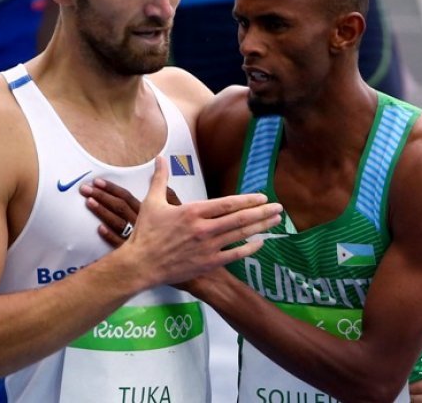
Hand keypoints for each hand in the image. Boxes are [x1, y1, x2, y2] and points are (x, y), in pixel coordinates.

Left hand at [81, 175, 180, 247]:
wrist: (188, 262)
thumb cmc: (184, 235)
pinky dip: (108, 235)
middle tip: (85, 189)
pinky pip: (118, 243)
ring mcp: (136, 239)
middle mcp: (141, 222)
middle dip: (100, 196)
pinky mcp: (134, 253)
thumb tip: (163, 175)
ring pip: (115, 222)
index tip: (98, 182)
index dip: (111, 188)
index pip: (126, 196)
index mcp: (150, 211)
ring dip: (100, 211)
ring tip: (88, 202)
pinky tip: (99, 228)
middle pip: (117, 206)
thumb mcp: (181, 211)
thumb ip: (171, 195)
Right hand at [117, 156, 281, 286]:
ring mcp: (208, 247)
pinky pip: (234, 256)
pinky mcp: (207, 263)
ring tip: (275, 222)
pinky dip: (249, 249)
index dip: (248, 200)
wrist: (141, 264)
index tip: (263, 197)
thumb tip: (160, 158)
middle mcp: (204, 228)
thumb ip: (160, 179)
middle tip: (279, 208)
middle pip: (240, 219)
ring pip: (240, 235)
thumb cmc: (146, 233)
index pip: (228, 204)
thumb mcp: (152, 202)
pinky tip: (260, 244)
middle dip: (262, 213)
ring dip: (260, 228)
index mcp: (193, 212)